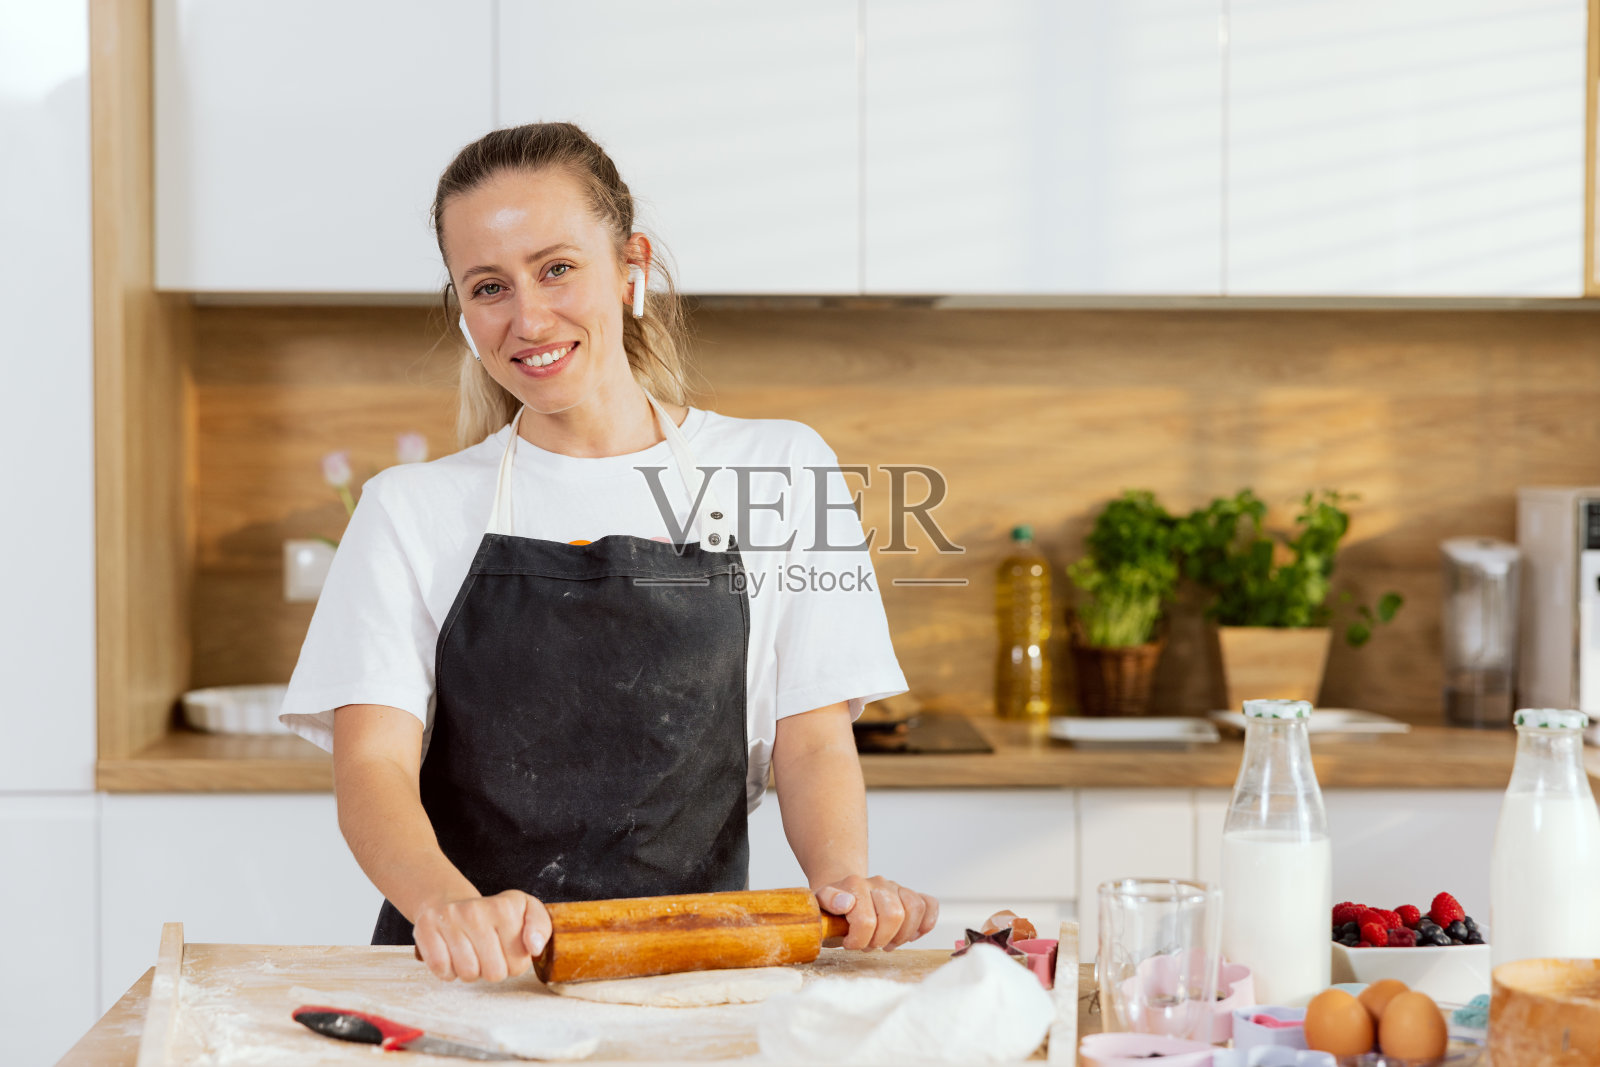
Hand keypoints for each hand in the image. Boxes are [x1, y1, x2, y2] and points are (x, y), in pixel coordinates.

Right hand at [411, 889, 550, 981]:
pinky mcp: (425, 929)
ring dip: (470, 971)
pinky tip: (451, 956)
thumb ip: (541, 928)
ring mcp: (449, 918)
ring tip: (469, 953)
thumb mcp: (526, 912)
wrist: (449, 902)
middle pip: (494, 972)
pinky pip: (441, 969)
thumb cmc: (492, 915)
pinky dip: (447, 971)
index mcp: (505, 907)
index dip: (514, 964)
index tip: (506, 949)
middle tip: (486, 953)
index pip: (519, 964)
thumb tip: (534, 948)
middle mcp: (476, 910)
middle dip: (492, 970)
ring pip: (467, 973)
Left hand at [815, 876, 938, 950]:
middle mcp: (877, 883)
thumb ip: (827, 902)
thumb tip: (845, 902)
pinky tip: (910, 934)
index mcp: (854, 885)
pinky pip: (929, 904)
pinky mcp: (908, 894)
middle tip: (869, 944)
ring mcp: (895, 888)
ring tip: (887, 942)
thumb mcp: (818, 906)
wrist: (840, 893)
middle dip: (881, 939)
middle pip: (894, 915)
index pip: (866, 920)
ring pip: (915, 909)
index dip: (858, 940)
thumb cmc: (831, 909)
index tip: (849, 943)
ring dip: (902, 934)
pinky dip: (925, 923)